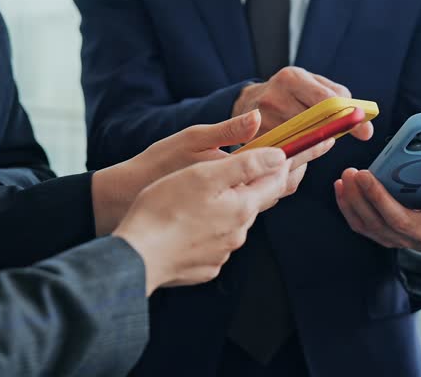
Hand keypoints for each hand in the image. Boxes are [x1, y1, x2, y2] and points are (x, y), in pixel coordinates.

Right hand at [113, 148, 290, 295]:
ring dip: (227, 209)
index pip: (276, 183)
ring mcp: (221, 254)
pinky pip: (213, 244)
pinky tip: (189, 225)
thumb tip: (280, 157)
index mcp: (242, 208)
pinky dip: (208, 231)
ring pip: (233, 225)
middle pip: (254, 204)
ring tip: (205, 197)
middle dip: (253, 186)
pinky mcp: (204, 268)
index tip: (285, 152)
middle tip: (243, 170)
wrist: (136, 256)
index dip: (282, 165)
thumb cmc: (165, 209)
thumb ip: (246, 165)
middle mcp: (238, 235)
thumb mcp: (205, 175)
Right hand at [232, 66, 372, 140]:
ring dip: (314, 144)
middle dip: (331, 132)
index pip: (326, 100)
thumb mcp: (312, 84)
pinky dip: (298, 153)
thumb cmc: (289, 93)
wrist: (249, 101)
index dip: (347, 117)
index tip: (364, 130)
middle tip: (337, 136)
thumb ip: (340, 98)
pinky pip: (288, 153)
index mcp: (291, 78)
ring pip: (302, 142)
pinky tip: (298, 146)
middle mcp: (274, 97)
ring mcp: (262, 120)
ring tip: (313, 138)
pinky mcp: (257, 140)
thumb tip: (364, 127)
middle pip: (315, 124)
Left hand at [334, 162, 420, 251]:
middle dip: (378, 196)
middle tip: (363, 174)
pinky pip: (360, 225)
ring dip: (356, 200)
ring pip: (373, 223)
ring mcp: (398, 239)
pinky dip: (347, 206)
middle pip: (397, 218)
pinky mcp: (381, 236)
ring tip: (349, 175)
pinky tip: (342, 186)